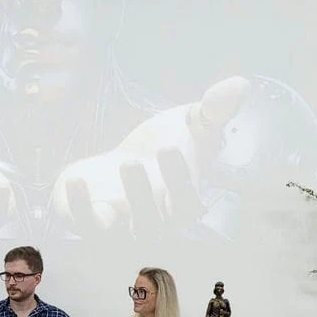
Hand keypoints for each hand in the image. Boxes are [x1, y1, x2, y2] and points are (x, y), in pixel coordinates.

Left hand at [51, 77, 247, 236]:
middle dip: (144, 196)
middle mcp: (152, 223)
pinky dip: (79, 206)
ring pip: (121, 232)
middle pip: (153, 224)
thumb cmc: (158, 151)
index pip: (185, 205)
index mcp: (179, 204)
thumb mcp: (188, 127)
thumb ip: (213, 111)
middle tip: (134, 163)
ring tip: (123, 164)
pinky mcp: (89, 221)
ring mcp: (119, 226)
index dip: (180, 181)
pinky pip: (84, 224)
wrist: (114, 169)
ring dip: (121, 202)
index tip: (171, 147)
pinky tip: (76, 179)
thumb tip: (239, 84)